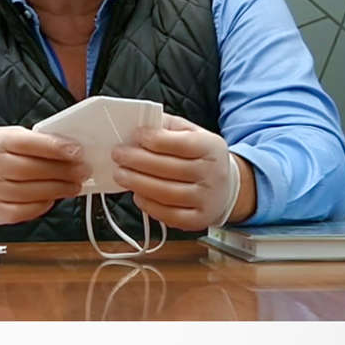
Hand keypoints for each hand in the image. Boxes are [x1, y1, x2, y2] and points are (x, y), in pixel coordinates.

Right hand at [0, 126, 88, 228]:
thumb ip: (26, 142)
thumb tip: (64, 148)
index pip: (22, 142)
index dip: (52, 147)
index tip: (76, 151)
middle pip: (27, 168)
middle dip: (60, 170)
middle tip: (81, 170)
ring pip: (26, 192)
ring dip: (56, 189)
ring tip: (73, 186)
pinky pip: (19, 211)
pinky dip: (40, 206)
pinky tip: (53, 199)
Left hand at [111, 113, 241, 230]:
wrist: (226, 187)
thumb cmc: (201, 156)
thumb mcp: (192, 133)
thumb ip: (168, 126)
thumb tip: (140, 125)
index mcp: (211, 148)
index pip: (181, 143)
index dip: (154, 139)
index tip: (135, 135)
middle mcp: (212, 174)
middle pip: (169, 168)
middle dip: (138, 161)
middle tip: (118, 155)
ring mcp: (206, 199)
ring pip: (166, 193)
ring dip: (137, 183)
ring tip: (120, 174)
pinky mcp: (198, 220)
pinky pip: (169, 215)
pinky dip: (148, 205)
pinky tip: (137, 194)